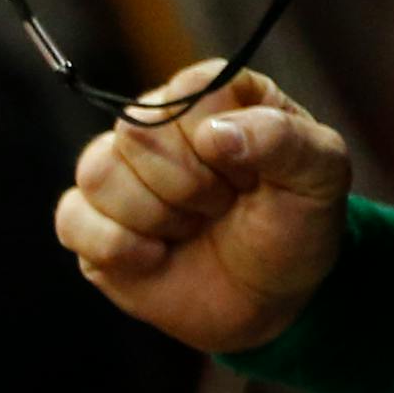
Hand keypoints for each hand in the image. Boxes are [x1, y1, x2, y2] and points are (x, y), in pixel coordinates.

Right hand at [53, 63, 351, 353]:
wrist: (272, 300)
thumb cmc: (295, 227)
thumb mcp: (320, 178)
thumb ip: (284, 139)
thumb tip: (214, 134)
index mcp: (214, 96)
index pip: (189, 92)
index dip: (219, 144)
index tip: (249, 178)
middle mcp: (157, 124)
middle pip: (138, 132)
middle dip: (191, 187)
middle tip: (222, 209)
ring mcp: (118, 173)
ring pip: (99, 172)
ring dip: (156, 217)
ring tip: (190, 231)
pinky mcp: (91, 224)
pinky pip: (72, 219)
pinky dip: (117, 246)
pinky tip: (156, 257)